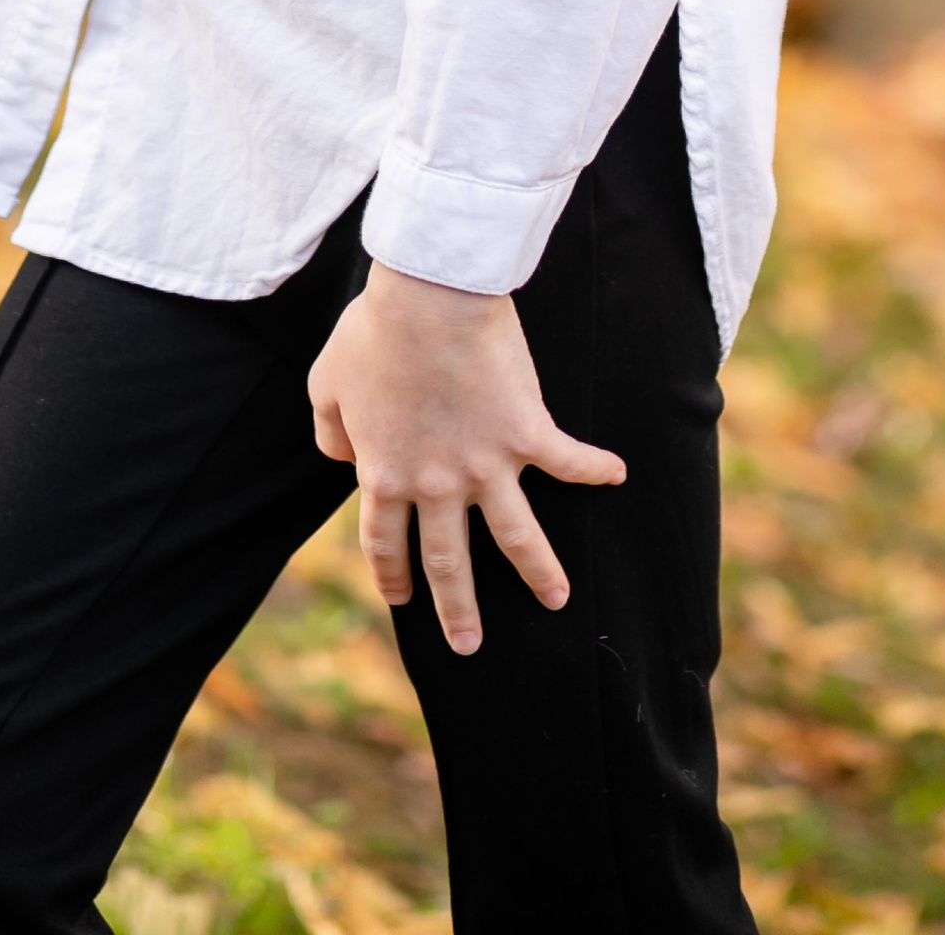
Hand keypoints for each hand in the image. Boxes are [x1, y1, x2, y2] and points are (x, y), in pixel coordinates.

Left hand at [308, 265, 624, 648]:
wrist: (426, 299)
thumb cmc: (373, 334)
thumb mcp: (327, 384)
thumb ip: (329, 430)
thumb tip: (340, 457)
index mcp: (387, 475)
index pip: (386, 543)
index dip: (393, 576)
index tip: (402, 601)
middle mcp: (438, 485)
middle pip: (449, 561)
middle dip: (459, 609)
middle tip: (469, 645)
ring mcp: (487, 465)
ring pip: (516, 537)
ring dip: (538, 573)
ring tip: (558, 600)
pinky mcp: (527, 434)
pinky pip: (568, 460)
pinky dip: (595, 468)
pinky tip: (617, 474)